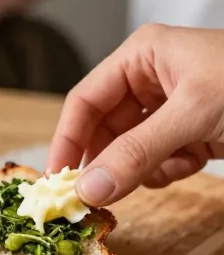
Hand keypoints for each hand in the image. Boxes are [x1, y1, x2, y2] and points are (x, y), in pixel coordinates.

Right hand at [48, 25, 223, 206]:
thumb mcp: (191, 117)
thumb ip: (137, 152)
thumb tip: (89, 187)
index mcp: (142, 55)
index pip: (87, 99)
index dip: (68, 139)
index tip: (57, 181)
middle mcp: (153, 76)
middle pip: (108, 126)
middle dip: (108, 160)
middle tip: (97, 199)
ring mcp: (176, 104)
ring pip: (136, 146)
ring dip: (145, 166)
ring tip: (169, 167)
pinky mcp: (197, 129)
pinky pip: (164, 156)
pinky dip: (172, 167)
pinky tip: (194, 161)